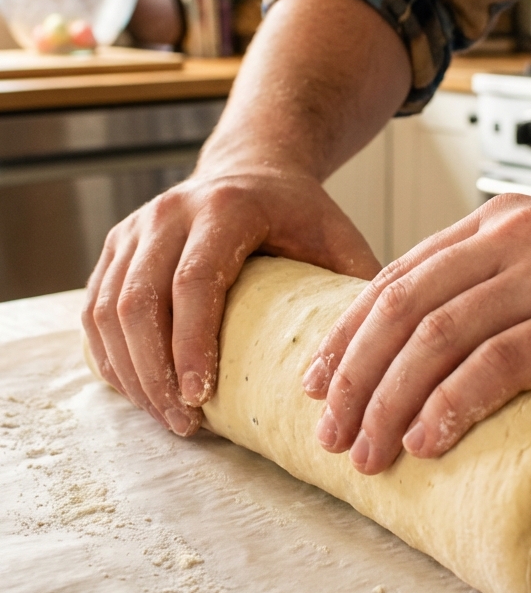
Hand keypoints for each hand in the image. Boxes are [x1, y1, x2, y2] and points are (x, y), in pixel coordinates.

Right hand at [82, 167, 379, 436]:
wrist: (254, 169)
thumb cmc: (300, 213)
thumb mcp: (337, 237)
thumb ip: (353, 288)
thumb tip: (373, 360)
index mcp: (226, 208)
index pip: (194, 281)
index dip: (192, 345)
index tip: (202, 399)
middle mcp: (171, 211)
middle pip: (140, 301)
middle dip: (156, 372)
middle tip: (183, 424)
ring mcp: (136, 226)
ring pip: (108, 309)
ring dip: (130, 372)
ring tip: (164, 417)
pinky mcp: (116, 245)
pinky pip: (95, 308)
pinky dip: (110, 355)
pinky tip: (137, 391)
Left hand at [302, 191, 530, 474]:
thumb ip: (509, 286)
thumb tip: (441, 351)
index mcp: (506, 223)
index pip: (401, 275)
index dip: (349, 332)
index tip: (319, 380)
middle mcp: (519, 237)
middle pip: (405, 306)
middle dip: (354, 374)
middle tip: (329, 431)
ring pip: (439, 336)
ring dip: (390, 401)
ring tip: (367, 452)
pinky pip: (500, 362)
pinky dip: (453, 404)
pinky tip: (428, 440)